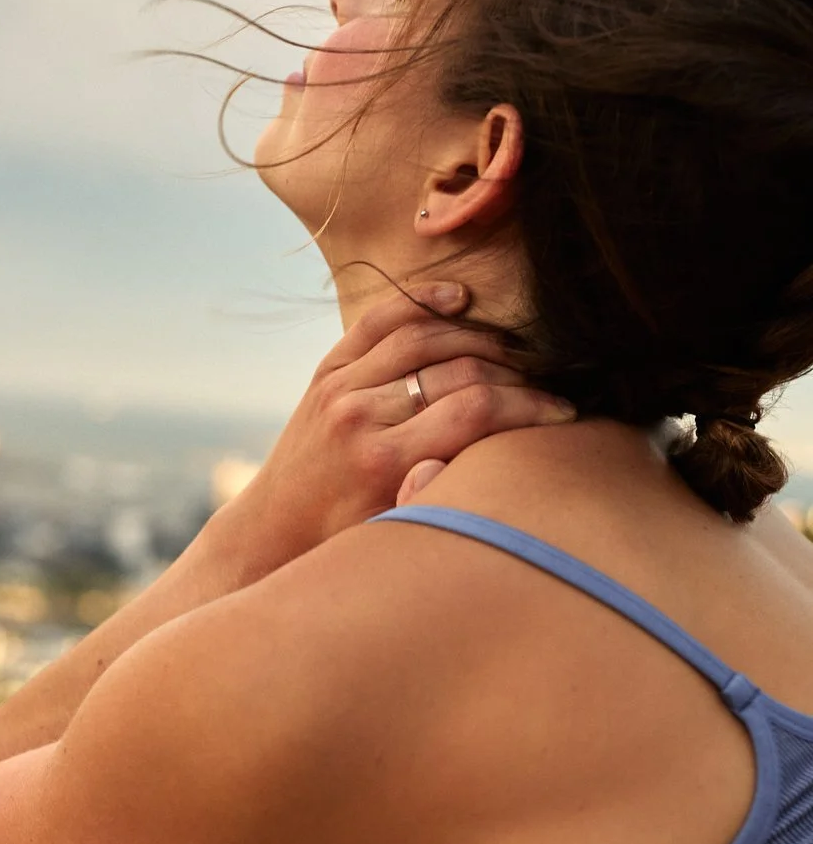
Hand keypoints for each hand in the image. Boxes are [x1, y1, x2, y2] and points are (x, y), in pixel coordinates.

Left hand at [224, 282, 574, 558]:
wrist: (276, 529)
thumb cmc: (349, 542)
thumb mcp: (401, 534)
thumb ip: (445, 495)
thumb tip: (501, 461)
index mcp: (383, 460)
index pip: (477, 411)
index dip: (532, 407)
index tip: (567, 413)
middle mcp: (359, 414)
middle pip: (459, 370)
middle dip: (517, 376)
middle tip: (551, 385)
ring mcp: (339, 386)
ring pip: (424, 336)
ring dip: (479, 337)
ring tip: (517, 354)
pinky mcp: (328, 369)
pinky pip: (380, 320)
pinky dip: (422, 302)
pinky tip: (460, 301)